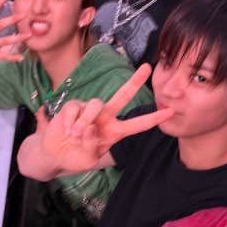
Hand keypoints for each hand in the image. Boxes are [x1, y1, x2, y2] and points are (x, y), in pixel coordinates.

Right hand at [34, 64, 173, 175]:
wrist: (55, 154)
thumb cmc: (76, 156)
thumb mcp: (88, 159)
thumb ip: (92, 145)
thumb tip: (90, 127)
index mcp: (116, 131)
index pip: (138, 125)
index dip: (154, 118)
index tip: (171, 112)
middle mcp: (106, 117)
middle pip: (122, 95)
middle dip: (135, 81)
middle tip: (147, 67)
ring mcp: (90, 109)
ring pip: (95, 105)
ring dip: (85, 120)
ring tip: (75, 134)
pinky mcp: (74, 106)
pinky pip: (75, 108)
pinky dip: (71, 121)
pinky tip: (67, 129)